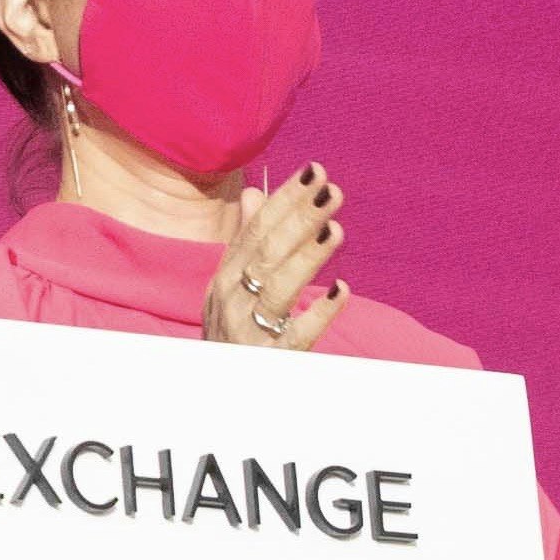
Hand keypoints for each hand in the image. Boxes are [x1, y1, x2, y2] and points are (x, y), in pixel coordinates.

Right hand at [202, 165, 347, 348]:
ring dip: (307, 256)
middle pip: (267, 252)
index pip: (256, 229)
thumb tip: (253, 194)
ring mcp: (248, 329)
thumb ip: (245, 241)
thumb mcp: (231, 285)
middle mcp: (231, 299)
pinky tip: (341, 292)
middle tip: (331, 190)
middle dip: (300, 218)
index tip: (314, 172)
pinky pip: (296, 334)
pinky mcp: (271, 357)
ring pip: (278, 287)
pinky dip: (317, 313)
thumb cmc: (234, 332)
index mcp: (226, 276)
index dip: (285, 199)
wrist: (218, 388)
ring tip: (336, 230)